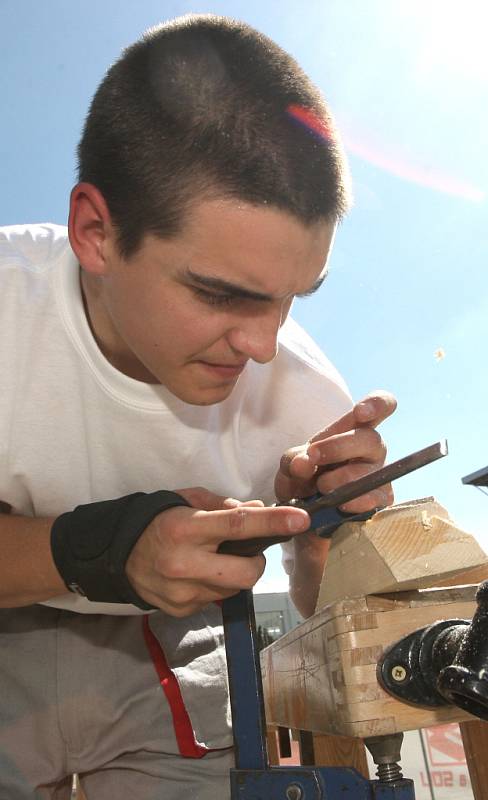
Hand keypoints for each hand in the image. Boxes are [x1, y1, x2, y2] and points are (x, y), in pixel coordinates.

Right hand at [125, 487, 308, 616]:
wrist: (117, 555)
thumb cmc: (158, 520)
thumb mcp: (187, 501)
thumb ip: (224, 506)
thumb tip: (260, 510)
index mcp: (187, 528)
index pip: (239, 525)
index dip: (273, 523)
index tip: (301, 519)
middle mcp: (185, 563)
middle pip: (247, 573)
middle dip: (257, 563)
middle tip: (247, 552)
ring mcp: (183, 592)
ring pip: (233, 590)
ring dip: (234, 575)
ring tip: (213, 561)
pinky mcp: (181, 611)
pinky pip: (215, 600)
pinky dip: (215, 587)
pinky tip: (197, 575)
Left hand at [275, 390, 396, 512]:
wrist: (303, 511)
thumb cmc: (304, 477)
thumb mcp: (292, 464)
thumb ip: (294, 460)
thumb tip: (302, 464)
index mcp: (354, 429)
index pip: (380, 406)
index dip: (377, 404)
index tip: (360, 412)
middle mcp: (372, 449)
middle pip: (370, 439)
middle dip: (338, 447)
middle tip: (313, 457)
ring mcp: (380, 475)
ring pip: (371, 472)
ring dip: (341, 480)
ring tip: (320, 488)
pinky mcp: (381, 501)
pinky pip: (374, 500)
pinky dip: (354, 503)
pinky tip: (340, 505)